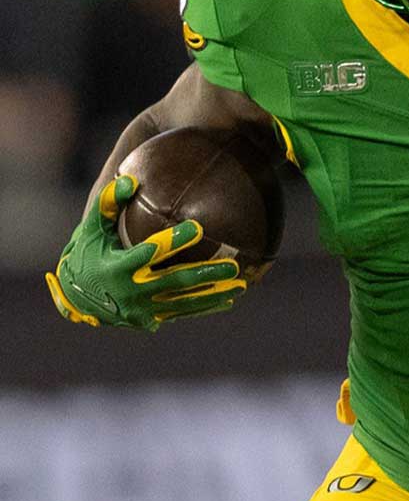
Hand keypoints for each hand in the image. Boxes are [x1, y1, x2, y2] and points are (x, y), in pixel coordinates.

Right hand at [45, 175, 245, 330]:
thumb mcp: (93, 228)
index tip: (199, 227)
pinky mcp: (149, 320)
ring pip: (183, 303)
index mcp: (116, 267)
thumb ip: (109, 203)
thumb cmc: (89, 253)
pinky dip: (204, 308)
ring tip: (241, 285)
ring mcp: (140, 309)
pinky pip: (181, 313)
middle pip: (174, 282)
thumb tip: (130, 180)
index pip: (149, 252)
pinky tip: (228, 300)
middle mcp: (130, 292)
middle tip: (233, 266)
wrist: (76, 298)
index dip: (174, 240)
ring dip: (213, 295)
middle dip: (205, 275)